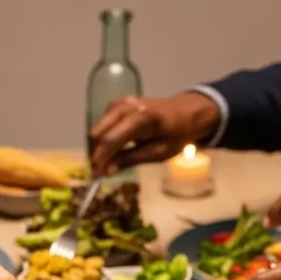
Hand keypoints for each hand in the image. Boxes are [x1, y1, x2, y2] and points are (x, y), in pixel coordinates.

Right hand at [89, 92, 218, 176]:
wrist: (185, 112)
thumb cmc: (176, 134)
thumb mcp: (158, 153)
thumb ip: (131, 160)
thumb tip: (107, 171)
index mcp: (141, 118)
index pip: (111, 140)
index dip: (100, 159)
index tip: (95, 176)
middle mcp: (126, 106)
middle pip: (98, 133)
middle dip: (96, 155)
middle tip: (99, 173)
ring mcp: (120, 103)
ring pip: (97, 128)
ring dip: (97, 147)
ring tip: (104, 164)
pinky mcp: (117, 104)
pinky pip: (103, 123)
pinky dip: (102, 139)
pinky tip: (109, 151)